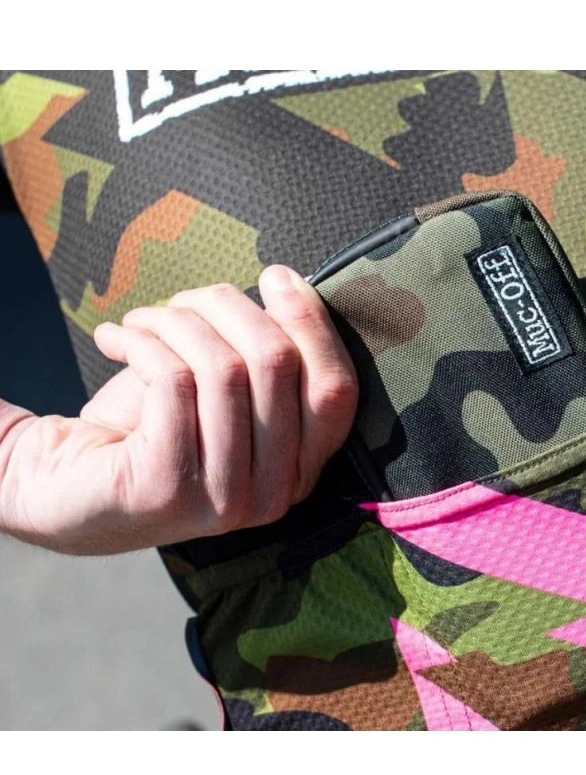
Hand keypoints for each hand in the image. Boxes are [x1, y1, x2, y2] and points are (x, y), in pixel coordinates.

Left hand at [0, 266, 357, 553]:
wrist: (61, 487)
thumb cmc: (152, 426)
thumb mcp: (223, 392)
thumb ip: (266, 359)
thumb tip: (287, 286)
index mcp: (301, 471)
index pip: (336, 391)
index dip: (312, 324)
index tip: (277, 276)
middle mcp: (275, 496)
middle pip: (279, 365)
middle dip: (231, 308)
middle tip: (186, 297)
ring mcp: (225, 499)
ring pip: (225, 368)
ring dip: (177, 322)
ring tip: (142, 319)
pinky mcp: (169, 489)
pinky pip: (174, 381)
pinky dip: (142, 341)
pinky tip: (115, 338)